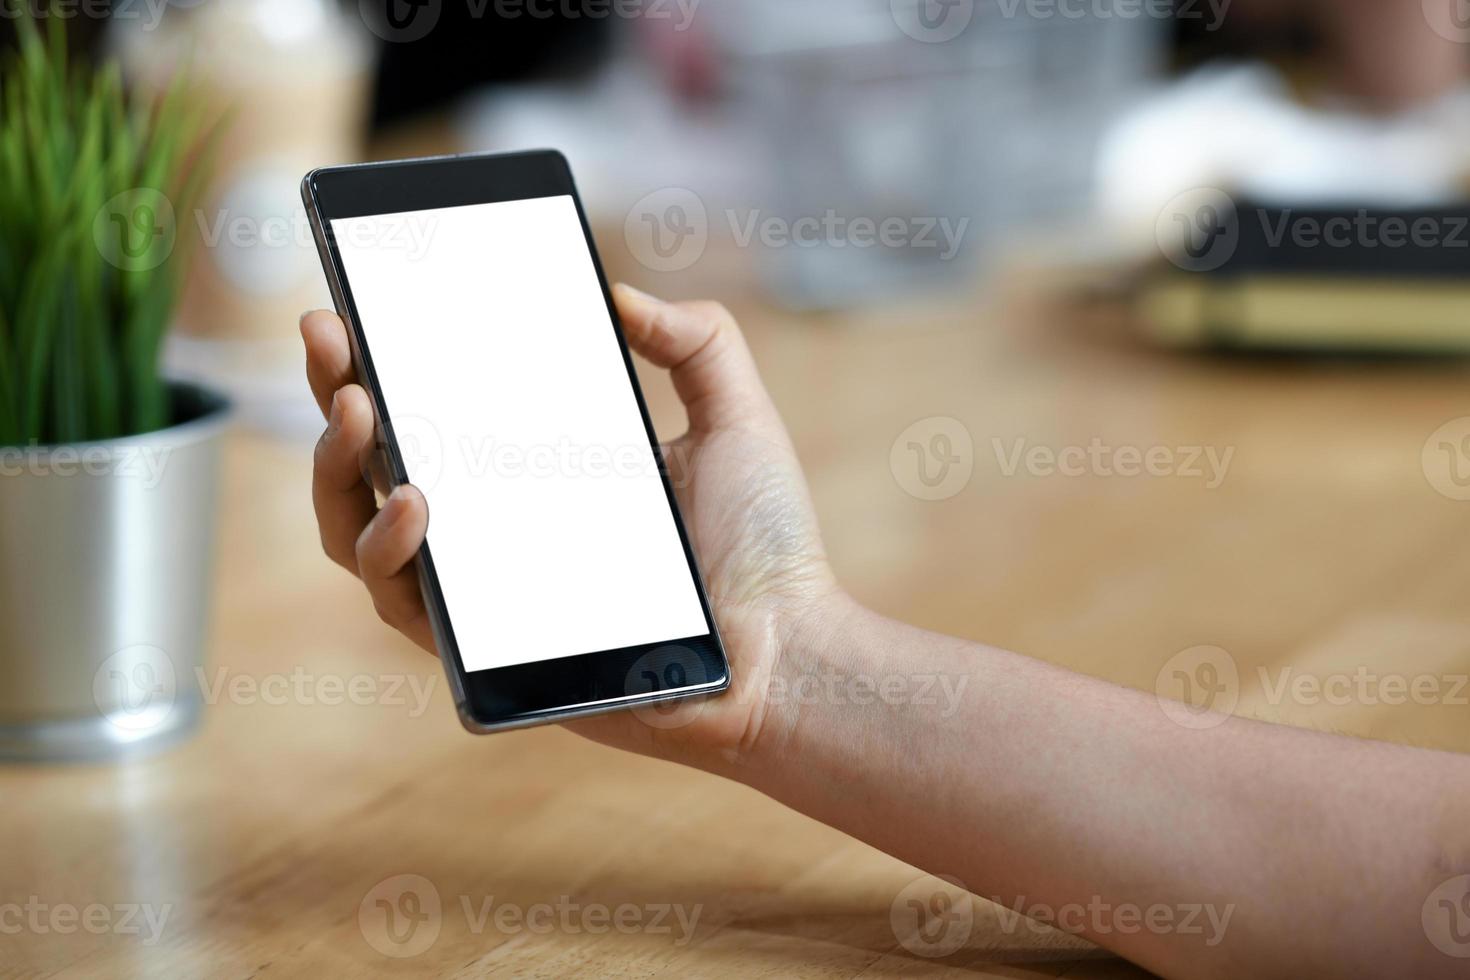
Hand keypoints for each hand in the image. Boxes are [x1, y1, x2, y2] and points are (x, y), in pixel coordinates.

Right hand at [300, 285, 841, 770]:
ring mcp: (482, 588)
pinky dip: (388, 550)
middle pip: (372, 459)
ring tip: (356, 408)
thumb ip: (695, 339)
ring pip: (356, 532)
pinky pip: (400, 603)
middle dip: (332, 391)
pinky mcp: (483, 650)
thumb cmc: (764, 546)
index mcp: (534, 469)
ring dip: (333, 469)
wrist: (788, 649)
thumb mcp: (733, 416)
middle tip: (329, 335)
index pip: (437, 407)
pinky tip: (415, 502)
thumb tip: (615, 292)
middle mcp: (495, 525)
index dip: (380, 358)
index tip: (352, 300)